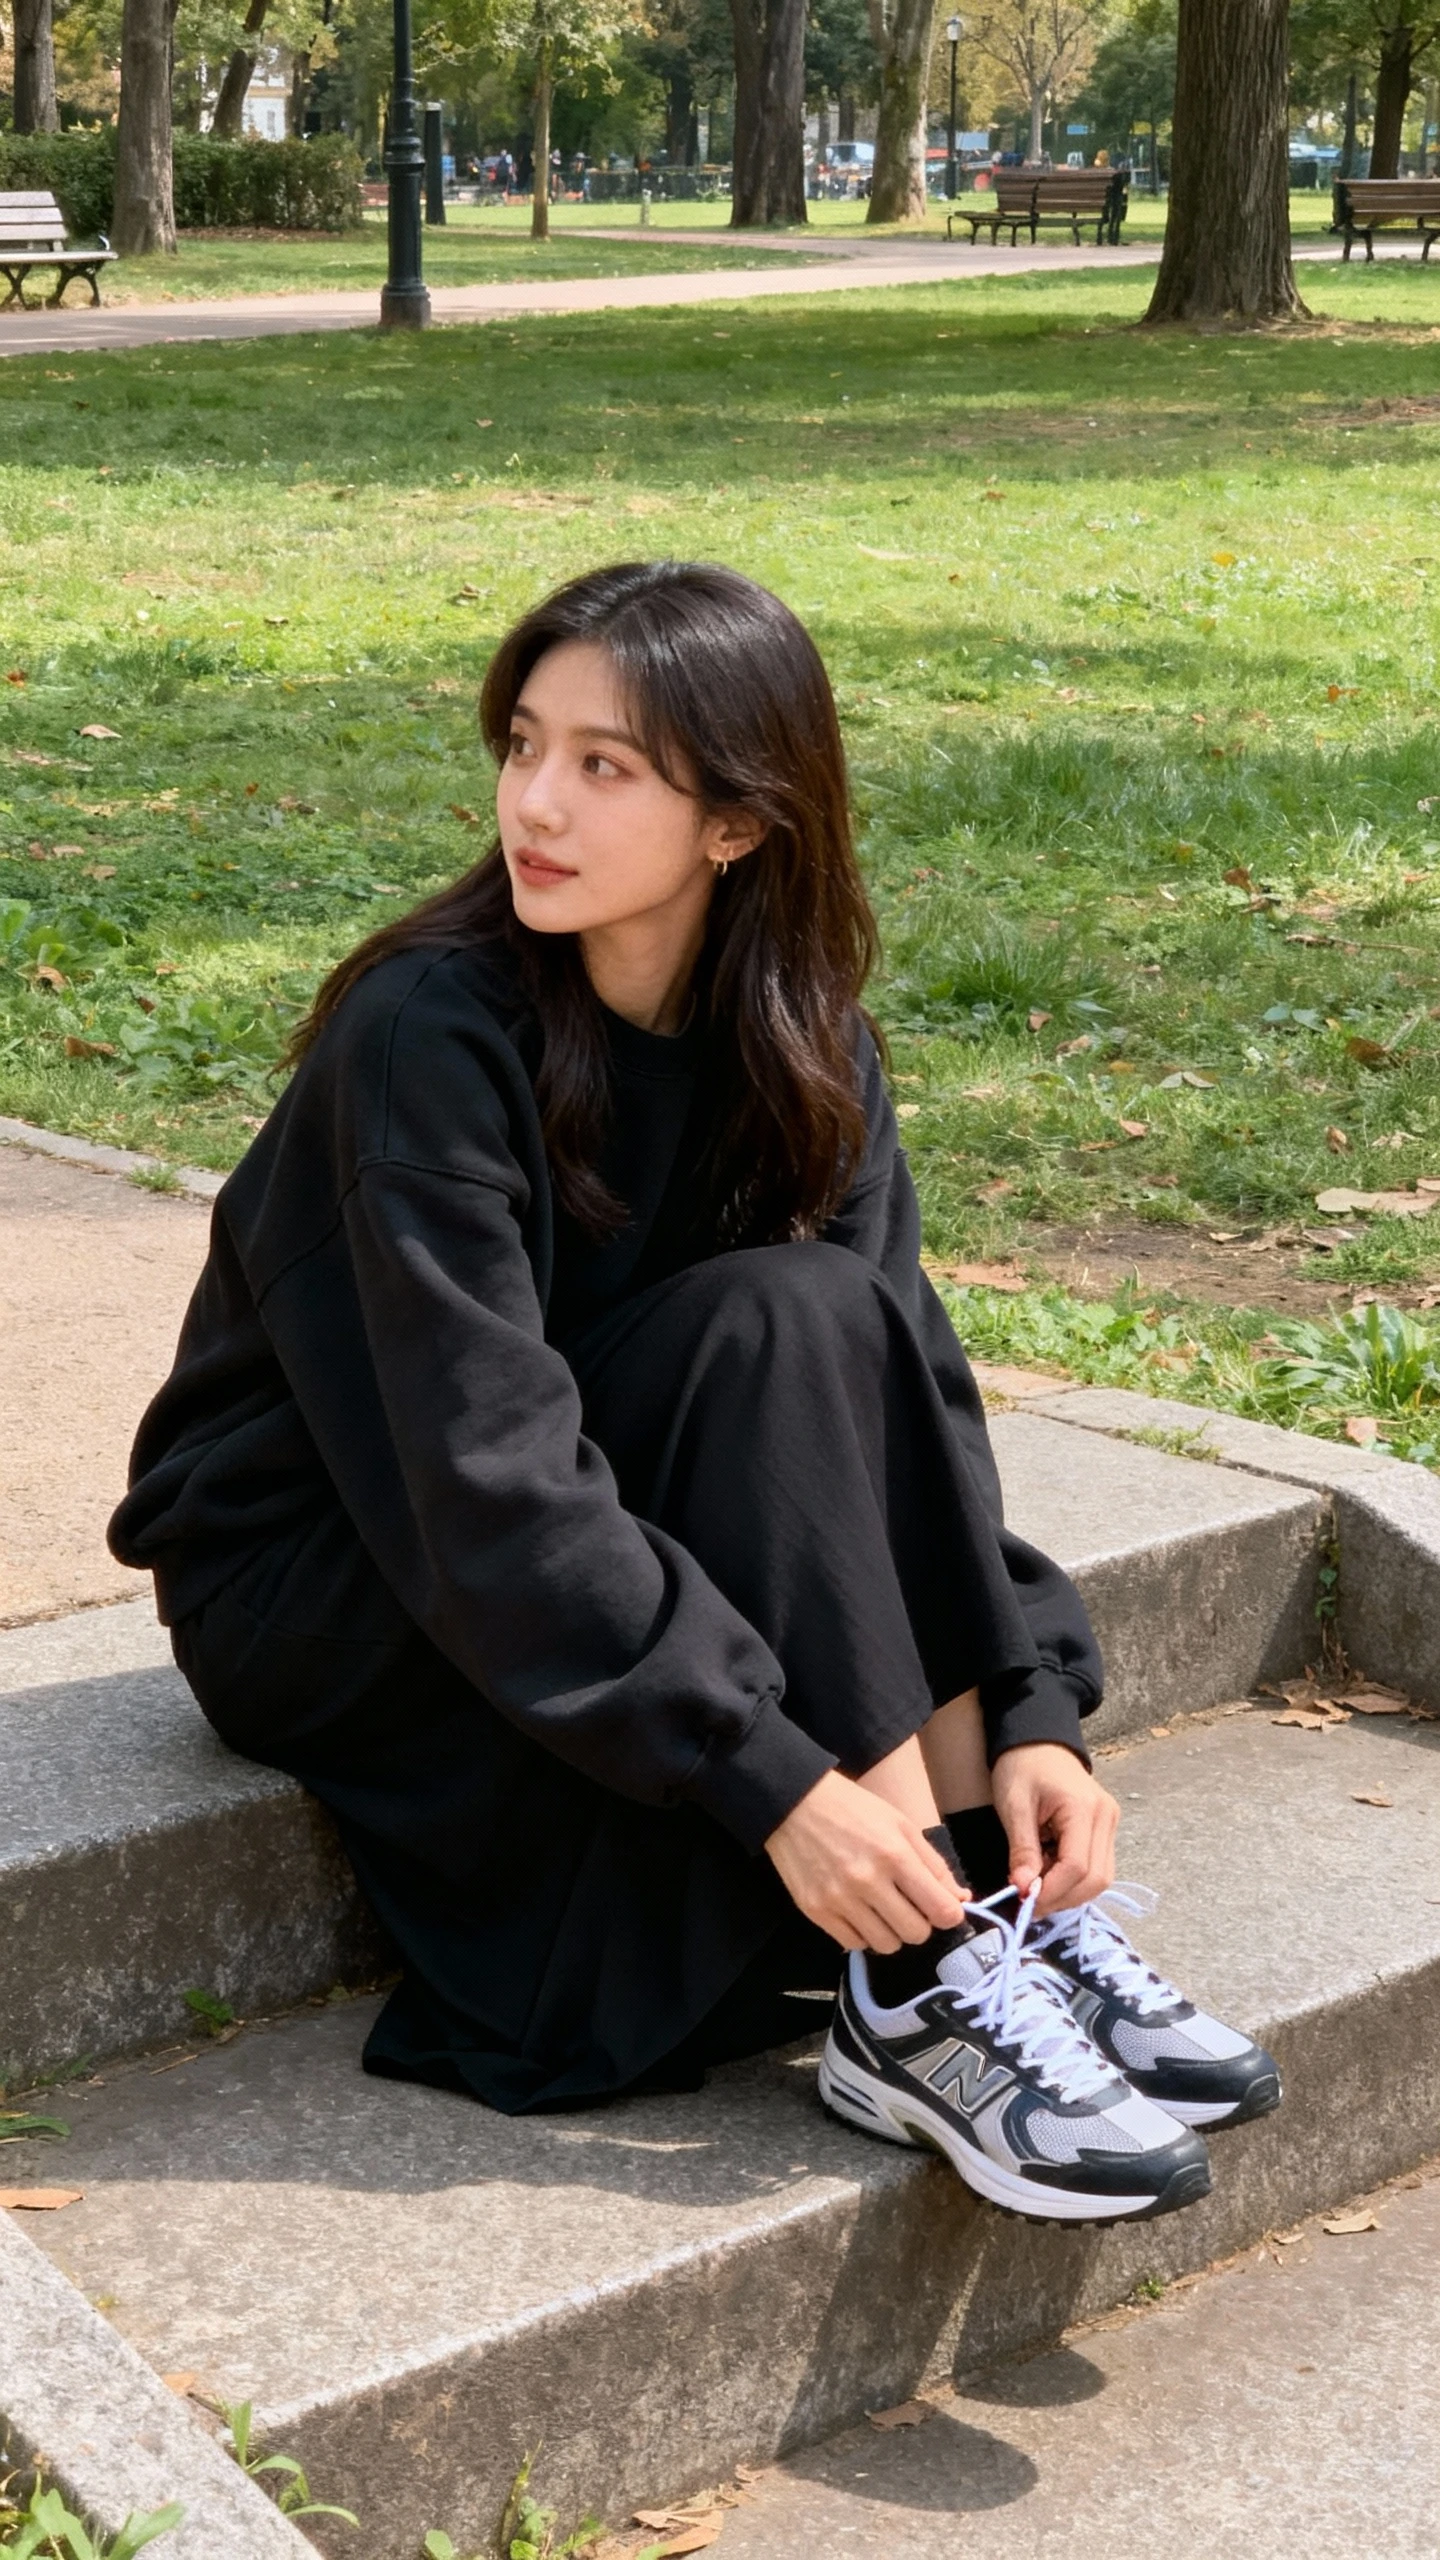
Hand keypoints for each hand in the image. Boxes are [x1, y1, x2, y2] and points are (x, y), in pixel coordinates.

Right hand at [764, 1770, 970, 1953]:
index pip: (941, 1910)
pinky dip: (863, 1934)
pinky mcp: (815, 1911)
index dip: (950, 1914)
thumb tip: (960, 1900)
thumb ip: (933, 1864)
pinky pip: (854, 1944)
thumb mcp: (901, 1824)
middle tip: (910, 1907)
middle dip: (920, 1924)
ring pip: (886, 1945)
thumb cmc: (854, 1809)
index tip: (943, 1909)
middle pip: (915, 1933)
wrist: (795, 1803)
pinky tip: (860, 1913)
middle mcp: (868, 1881)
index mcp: (895, 1855)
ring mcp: (839, 1899)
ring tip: (883, 1910)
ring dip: (892, 1932)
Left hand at [990, 1744, 1118, 1916]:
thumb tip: (1023, 1889)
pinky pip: (1097, 1866)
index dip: (1052, 1891)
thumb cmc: (1022, 1767)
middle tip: (1030, 1903)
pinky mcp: (1106, 1829)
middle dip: (1063, 1898)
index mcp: (1084, 1808)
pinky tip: (1049, 1872)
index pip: (1077, 1866)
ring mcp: (1110, 1823)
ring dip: (1069, 1892)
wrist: (1037, 1742)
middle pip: (1097, 1878)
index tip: (1024, 1902)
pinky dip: (1073, 1879)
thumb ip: (1022, 1849)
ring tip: (1038, 1885)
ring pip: (1101, 1878)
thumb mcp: (1014, 1806)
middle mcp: (1107, 1818)